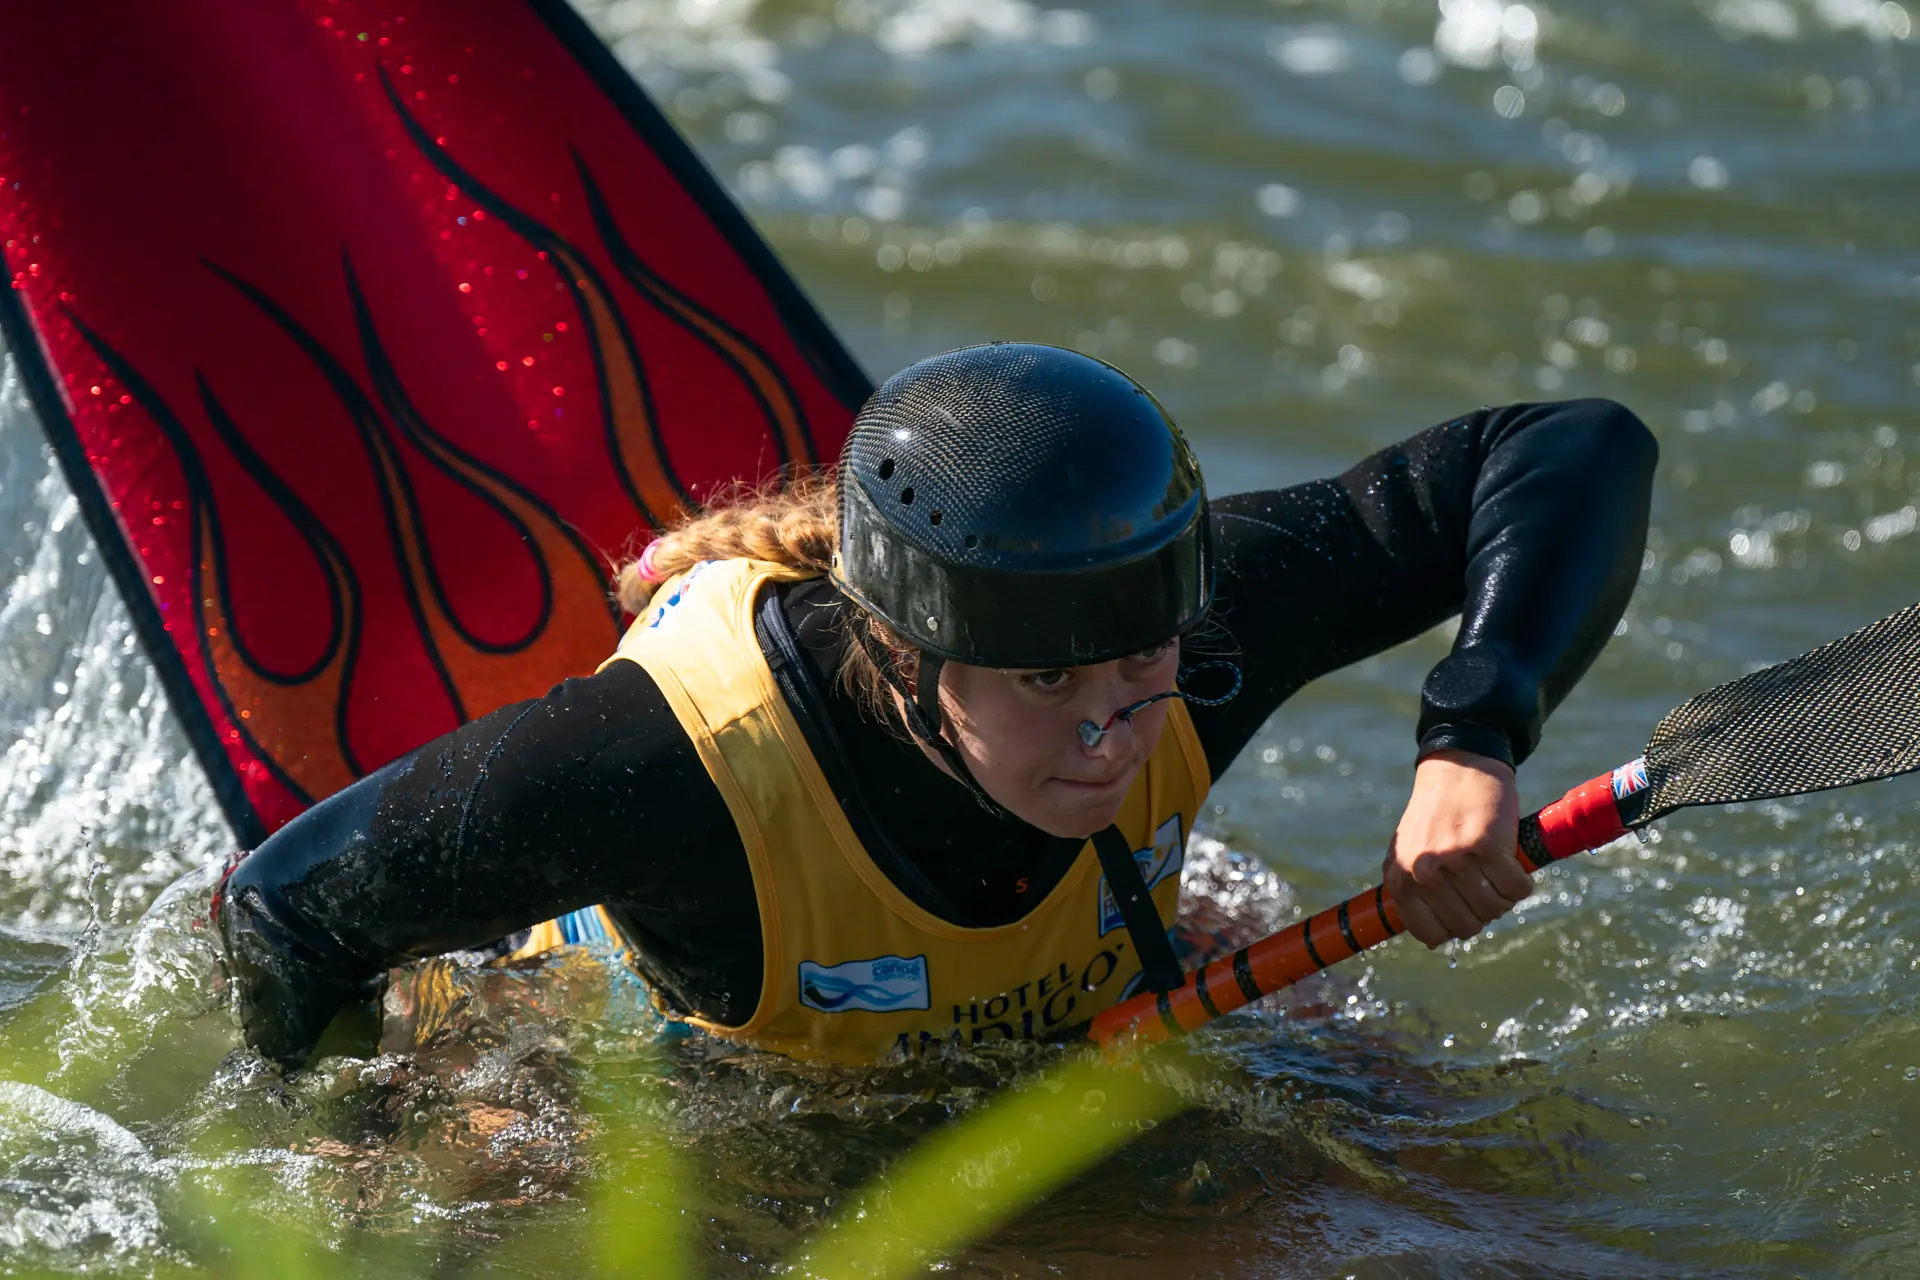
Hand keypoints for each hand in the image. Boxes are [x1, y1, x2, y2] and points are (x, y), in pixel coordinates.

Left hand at [1383, 748, 1528, 947]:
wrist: (1457, 767)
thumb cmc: (1435, 814)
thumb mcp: (1408, 852)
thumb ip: (1414, 891)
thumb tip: (1434, 940)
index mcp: (1400, 879)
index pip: (1431, 934)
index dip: (1454, 928)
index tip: (1465, 912)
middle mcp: (1424, 872)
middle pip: (1468, 925)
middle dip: (1483, 912)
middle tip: (1486, 886)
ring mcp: (1455, 859)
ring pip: (1495, 909)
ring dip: (1504, 897)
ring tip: (1498, 873)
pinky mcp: (1487, 846)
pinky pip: (1517, 889)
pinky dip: (1522, 883)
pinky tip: (1513, 864)